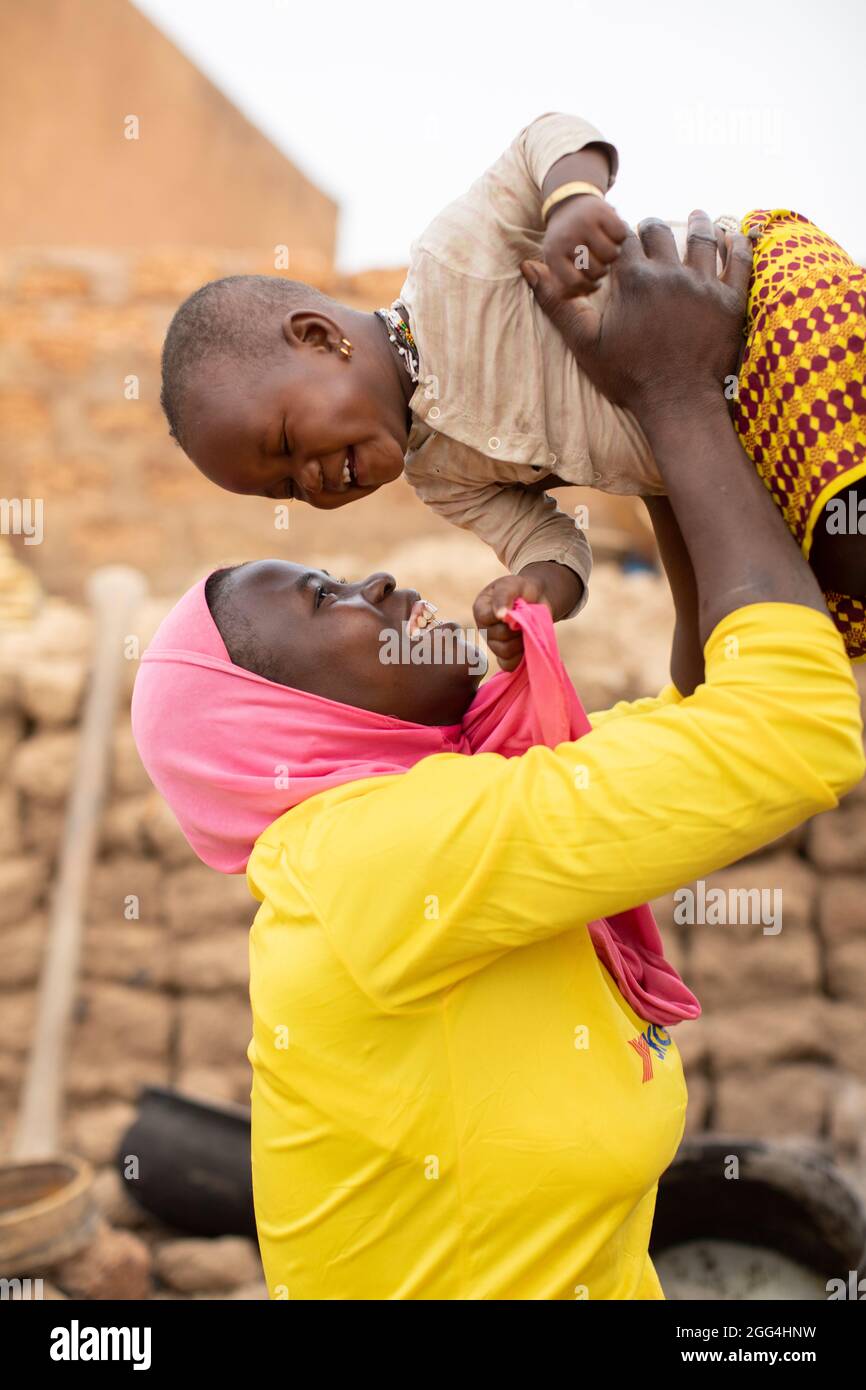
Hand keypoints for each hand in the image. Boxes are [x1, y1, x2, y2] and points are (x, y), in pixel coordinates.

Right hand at [473, 562, 582, 670]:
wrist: (538, 598)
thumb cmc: (521, 590)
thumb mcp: (512, 585)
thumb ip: (503, 596)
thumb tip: (500, 615)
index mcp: (480, 609)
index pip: (486, 618)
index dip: (504, 615)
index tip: (517, 606)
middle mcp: (484, 628)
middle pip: (497, 637)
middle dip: (516, 629)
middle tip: (525, 618)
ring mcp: (493, 644)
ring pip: (504, 652)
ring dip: (520, 641)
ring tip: (526, 629)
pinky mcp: (504, 657)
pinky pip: (509, 665)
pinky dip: (520, 657)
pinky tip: (527, 643)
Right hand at [522, 210, 752, 427]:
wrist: (678, 403)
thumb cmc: (629, 377)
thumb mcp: (585, 342)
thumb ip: (557, 303)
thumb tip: (528, 268)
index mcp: (634, 280)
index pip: (626, 239)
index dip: (622, 236)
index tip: (623, 240)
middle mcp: (670, 273)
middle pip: (661, 233)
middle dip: (654, 228)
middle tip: (654, 229)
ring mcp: (704, 284)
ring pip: (703, 238)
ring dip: (700, 223)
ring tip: (698, 216)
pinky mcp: (732, 300)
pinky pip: (740, 260)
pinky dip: (738, 243)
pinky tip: (735, 235)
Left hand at [542, 194, 628, 297]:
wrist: (569, 202)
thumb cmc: (565, 241)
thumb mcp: (556, 262)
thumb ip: (562, 285)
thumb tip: (575, 296)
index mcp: (553, 254)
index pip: (575, 283)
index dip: (588, 287)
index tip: (592, 283)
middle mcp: (567, 238)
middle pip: (597, 271)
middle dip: (601, 271)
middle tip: (598, 263)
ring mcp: (585, 224)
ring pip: (611, 255)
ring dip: (612, 256)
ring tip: (605, 251)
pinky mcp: (602, 211)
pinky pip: (621, 236)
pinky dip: (620, 238)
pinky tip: (611, 236)